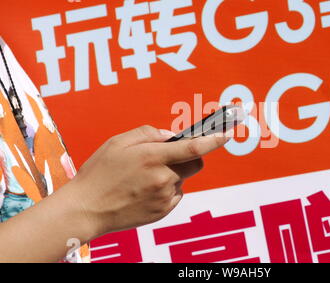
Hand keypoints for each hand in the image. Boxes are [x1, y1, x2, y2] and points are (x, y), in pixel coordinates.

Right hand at [66, 125, 228, 236]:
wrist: (86, 210)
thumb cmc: (99, 172)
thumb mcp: (117, 142)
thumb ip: (148, 133)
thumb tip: (172, 136)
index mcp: (152, 157)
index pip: (193, 147)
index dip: (214, 139)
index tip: (227, 133)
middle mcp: (163, 178)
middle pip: (195, 163)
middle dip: (192, 155)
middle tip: (172, 155)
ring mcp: (164, 197)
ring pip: (182, 179)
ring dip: (172, 174)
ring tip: (144, 177)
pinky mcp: (162, 211)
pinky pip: (175, 195)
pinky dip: (167, 189)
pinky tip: (144, 190)